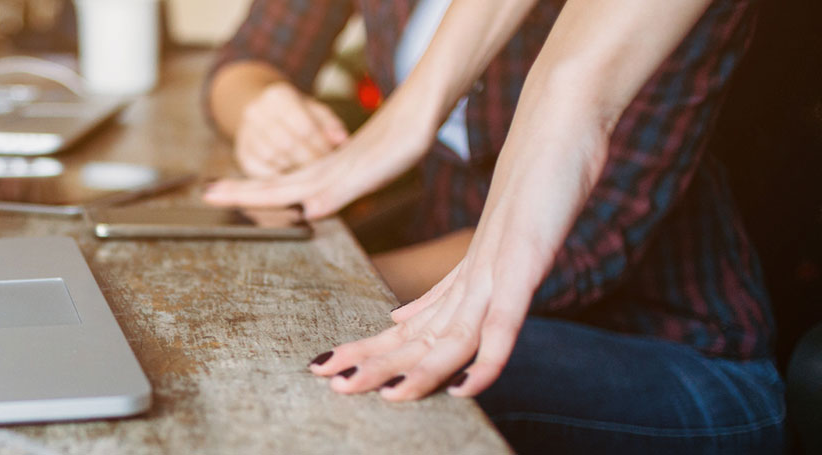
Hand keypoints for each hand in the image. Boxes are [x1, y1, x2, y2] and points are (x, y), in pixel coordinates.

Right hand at [204, 101, 433, 217]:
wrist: (418, 114)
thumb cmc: (399, 142)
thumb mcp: (372, 172)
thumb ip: (339, 192)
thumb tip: (309, 211)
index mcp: (322, 176)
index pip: (272, 189)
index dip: (241, 194)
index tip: (210, 193)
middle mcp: (322, 171)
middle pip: (272, 184)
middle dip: (239, 190)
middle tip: (209, 192)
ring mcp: (333, 167)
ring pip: (288, 179)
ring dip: (260, 186)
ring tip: (237, 189)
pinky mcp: (347, 164)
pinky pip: (307, 176)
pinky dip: (290, 183)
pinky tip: (297, 189)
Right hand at [233, 82, 348, 177]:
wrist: (261, 111)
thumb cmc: (298, 113)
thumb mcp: (316, 110)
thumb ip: (330, 124)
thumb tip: (342, 141)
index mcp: (278, 95)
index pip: (303, 126)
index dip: (320, 145)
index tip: (332, 157)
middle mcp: (257, 111)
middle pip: (286, 143)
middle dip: (308, 160)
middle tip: (324, 172)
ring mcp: (245, 132)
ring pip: (271, 157)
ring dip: (293, 169)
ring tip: (311, 176)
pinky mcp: (241, 152)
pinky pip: (258, 170)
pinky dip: (277, 177)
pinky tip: (292, 180)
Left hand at [308, 111, 605, 400]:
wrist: (559, 115)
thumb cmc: (539, 171)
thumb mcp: (501, 235)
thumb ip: (459, 282)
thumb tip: (406, 320)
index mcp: (466, 270)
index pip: (413, 322)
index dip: (376, 349)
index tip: (335, 368)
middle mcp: (473, 271)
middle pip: (417, 330)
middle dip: (374, 360)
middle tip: (327, 381)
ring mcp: (496, 266)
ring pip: (448, 334)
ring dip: (413, 369)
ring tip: (373, 392)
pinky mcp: (523, 260)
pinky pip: (504, 321)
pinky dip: (486, 360)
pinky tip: (464, 387)